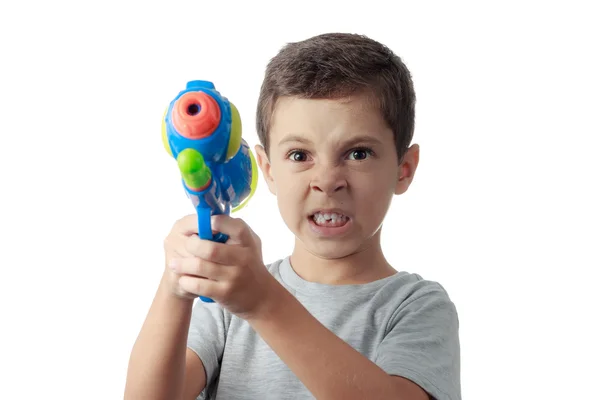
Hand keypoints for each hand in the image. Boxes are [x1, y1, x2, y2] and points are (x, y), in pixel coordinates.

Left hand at [165, 214, 279, 318]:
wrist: (260, 296)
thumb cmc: (248, 263)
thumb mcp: (249, 243)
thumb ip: (232, 228)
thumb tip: (208, 215)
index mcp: (247, 241)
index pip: (231, 226)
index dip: (213, 222)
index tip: (202, 222)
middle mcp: (242, 258)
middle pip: (210, 248)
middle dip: (191, 245)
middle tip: (184, 245)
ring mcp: (233, 277)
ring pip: (200, 267)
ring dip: (182, 265)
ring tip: (174, 263)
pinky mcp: (224, 293)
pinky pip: (198, 285)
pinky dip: (187, 281)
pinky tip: (184, 279)